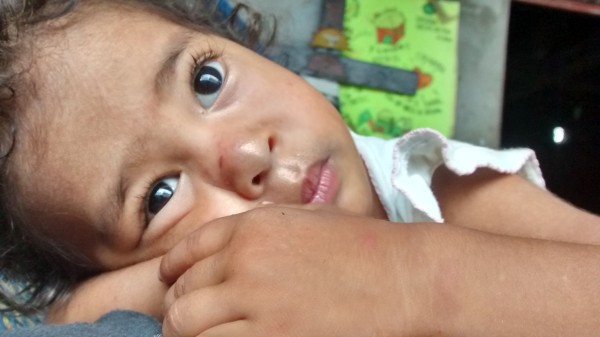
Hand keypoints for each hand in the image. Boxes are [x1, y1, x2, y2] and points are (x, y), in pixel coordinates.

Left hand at [159, 206, 427, 336]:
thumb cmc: (365, 248)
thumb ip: (263, 231)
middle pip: (181, 293)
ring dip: (189, 334)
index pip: (187, 251)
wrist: (405, 279)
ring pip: (186, 325)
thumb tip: (229, 253)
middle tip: (190, 322)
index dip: (173, 272)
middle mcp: (245, 261)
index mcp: (253, 227)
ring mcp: (255, 302)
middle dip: (180, 309)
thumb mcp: (309, 219)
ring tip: (205, 336)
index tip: (172, 286)